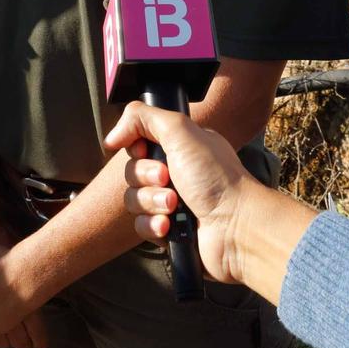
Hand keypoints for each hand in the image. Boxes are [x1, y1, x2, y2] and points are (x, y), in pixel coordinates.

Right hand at [104, 101, 258, 285]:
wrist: (235, 227)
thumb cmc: (215, 177)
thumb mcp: (180, 131)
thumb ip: (142, 117)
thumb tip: (113, 136)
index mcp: (180, 146)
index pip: (138, 142)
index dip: (136, 149)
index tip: (146, 151)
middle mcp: (176, 172)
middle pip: (131, 171)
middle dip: (146, 177)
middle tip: (168, 179)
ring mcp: (172, 202)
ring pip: (133, 200)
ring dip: (151, 202)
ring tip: (174, 206)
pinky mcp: (169, 230)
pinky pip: (141, 225)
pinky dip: (153, 225)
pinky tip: (170, 226)